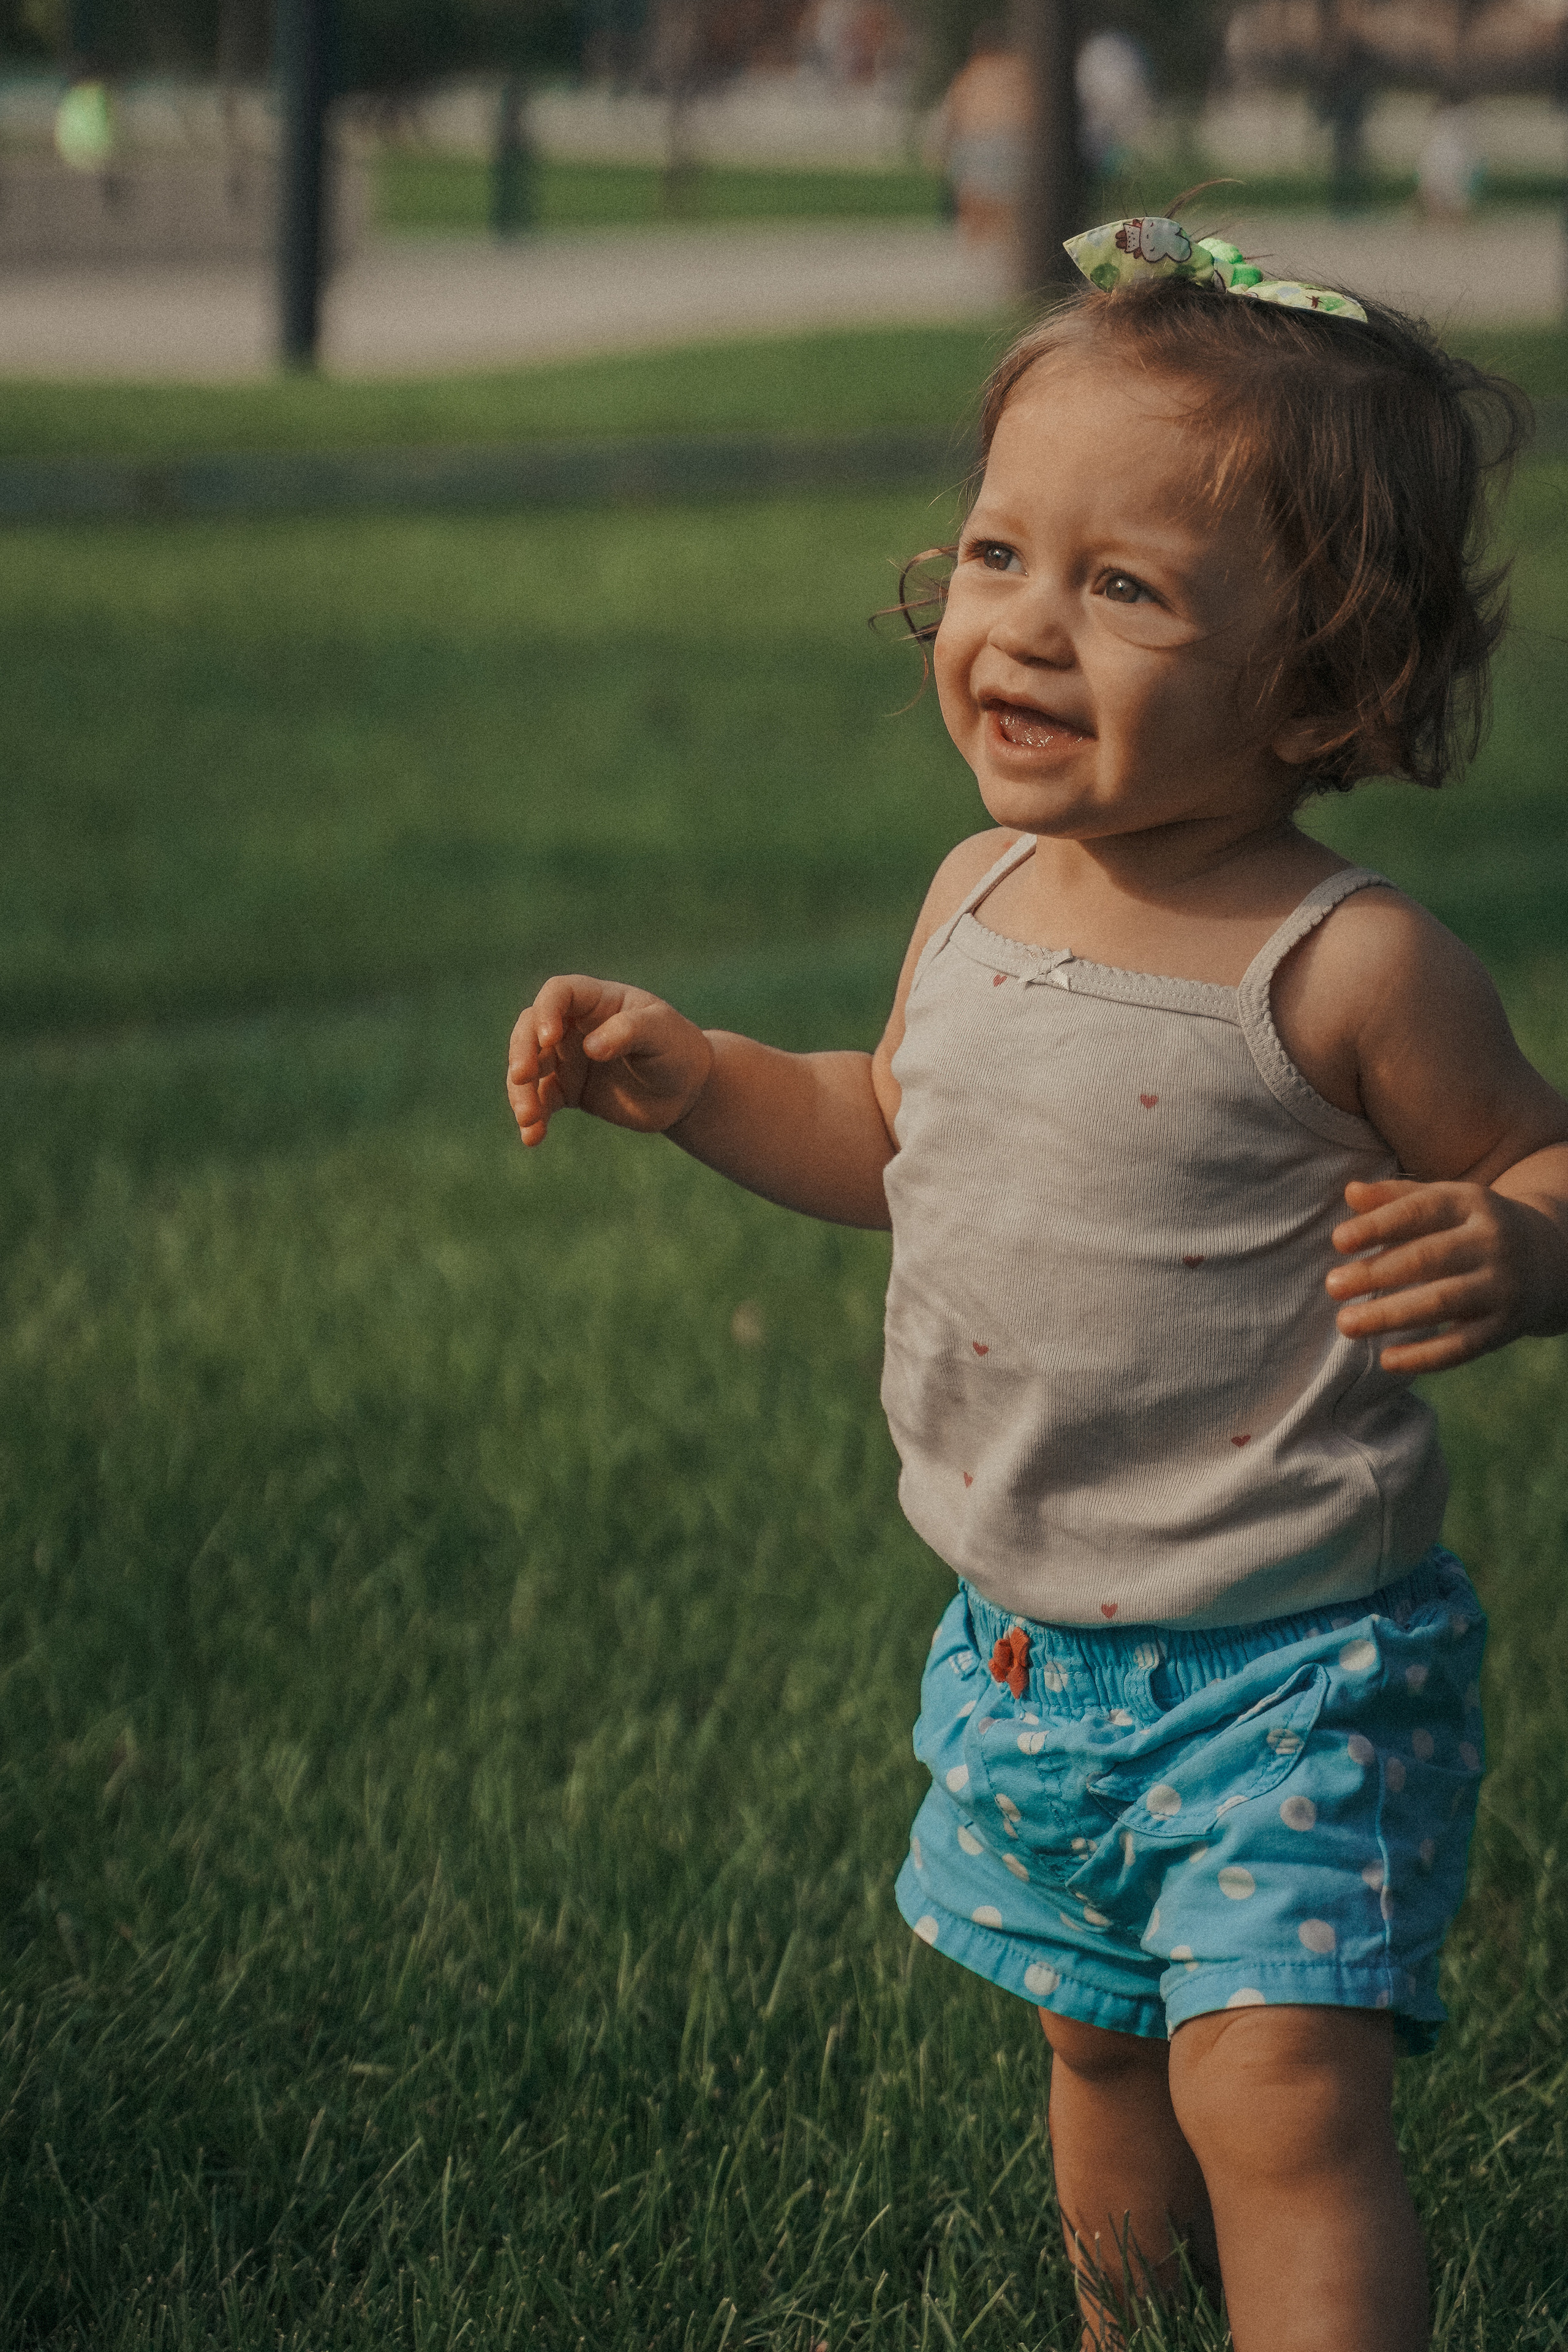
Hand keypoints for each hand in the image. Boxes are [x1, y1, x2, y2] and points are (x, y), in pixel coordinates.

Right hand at [507, 975, 713, 1146]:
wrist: (687, 1092)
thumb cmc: (678, 1050)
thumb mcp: (662, 1035)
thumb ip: (629, 1032)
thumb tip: (590, 1047)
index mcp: (596, 1000)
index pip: (559, 993)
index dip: (546, 1011)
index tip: (549, 1038)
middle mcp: (573, 1025)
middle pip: (530, 1029)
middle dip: (521, 1052)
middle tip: (522, 1077)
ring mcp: (567, 1058)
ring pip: (529, 1067)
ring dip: (522, 1092)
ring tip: (528, 1119)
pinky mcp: (567, 1090)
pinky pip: (541, 1101)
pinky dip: (534, 1118)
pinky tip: (532, 1138)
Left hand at [1326, 1177, 1558, 1372]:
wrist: (1553, 1258)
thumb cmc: (1474, 1227)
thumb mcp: (1447, 1202)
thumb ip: (1397, 1198)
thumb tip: (1350, 1192)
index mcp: (1471, 1204)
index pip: (1421, 1211)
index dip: (1379, 1225)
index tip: (1338, 1241)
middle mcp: (1490, 1243)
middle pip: (1428, 1258)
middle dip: (1377, 1274)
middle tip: (1332, 1286)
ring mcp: (1501, 1286)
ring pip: (1443, 1303)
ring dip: (1390, 1316)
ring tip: (1346, 1324)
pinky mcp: (1505, 1326)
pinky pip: (1463, 1346)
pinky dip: (1424, 1356)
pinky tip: (1387, 1360)